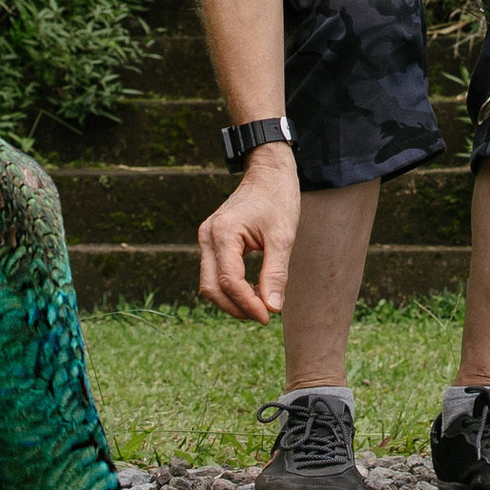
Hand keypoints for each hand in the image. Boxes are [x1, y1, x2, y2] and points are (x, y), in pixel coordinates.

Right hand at [198, 143, 297, 322]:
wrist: (268, 173)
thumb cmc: (277, 199)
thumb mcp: (282, 237)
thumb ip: (275, 273)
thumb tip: (272, 308)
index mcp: (223, 233)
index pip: (229, 281)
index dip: (247, 304)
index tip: (268, 317)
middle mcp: (208, 236)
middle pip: (211, 288)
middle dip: (236, 307)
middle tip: (263, 316)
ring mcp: (206, 238)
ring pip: (209, 283)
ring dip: (231, 300)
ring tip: (260, 305)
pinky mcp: (212, 241)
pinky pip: (214, 273)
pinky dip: (230, 288)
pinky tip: (252, 291)